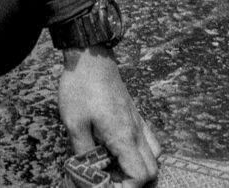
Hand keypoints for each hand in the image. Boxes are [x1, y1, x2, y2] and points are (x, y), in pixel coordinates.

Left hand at [57, 49, 159, 184]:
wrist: (90, 54)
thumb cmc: (81, 87)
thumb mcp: (74, 123)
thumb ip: (83, 151)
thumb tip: (86, 170)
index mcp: (123, 136)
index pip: (140, 175)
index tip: (108, 187)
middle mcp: (136, 130)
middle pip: (151, 169)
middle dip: (134, 182)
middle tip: (111, 179)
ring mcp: (138, 119)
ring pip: (154, 153)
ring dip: (140, 165)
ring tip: (117, 166)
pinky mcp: (135, 111)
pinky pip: (149, 138)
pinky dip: (141, 151)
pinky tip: (121, 148)